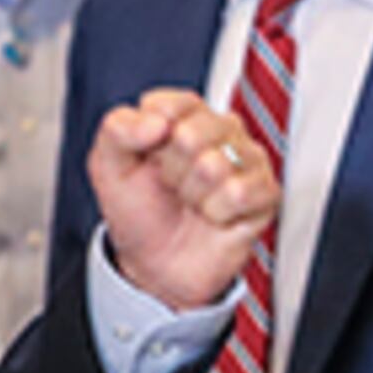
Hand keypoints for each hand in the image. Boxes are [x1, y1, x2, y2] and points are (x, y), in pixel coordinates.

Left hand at [90, 86, 277, 310]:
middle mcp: (220, 131)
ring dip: (192, 195)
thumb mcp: (107, 167)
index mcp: (184, 115)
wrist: (156, 267)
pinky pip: (239, 193)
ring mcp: (247, 160)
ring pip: (215, 165)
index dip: (150, 140)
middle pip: (191, 135)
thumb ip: (117, 129)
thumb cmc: (139, 213)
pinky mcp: (265, 193)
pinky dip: (216, 213)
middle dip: (170, 171)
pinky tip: (214, 217)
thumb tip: (158, 122)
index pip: (170, 106)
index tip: (148, 159)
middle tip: (171, 186)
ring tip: (192, 203)